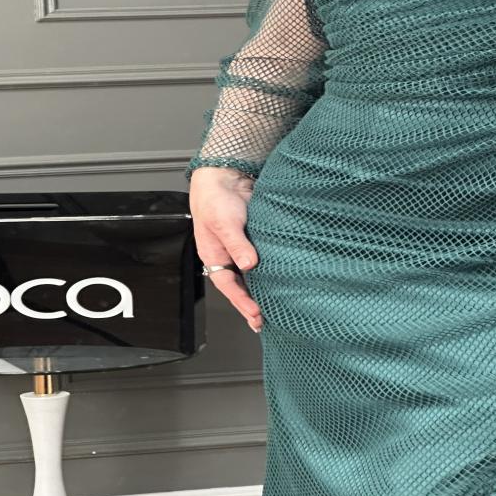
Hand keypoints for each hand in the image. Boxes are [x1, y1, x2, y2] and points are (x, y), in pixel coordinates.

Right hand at [189, 167, 263, 332]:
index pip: (228, 285)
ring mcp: (241, 247)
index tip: (255, 315)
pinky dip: (270, 270)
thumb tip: (249, 265)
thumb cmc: (215, 198)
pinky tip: (281, 278)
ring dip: (261, 289)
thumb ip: (237, 244)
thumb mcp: (224, 223)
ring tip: (275, 306)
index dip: (241, 302)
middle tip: (263, 321)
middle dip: (250, 304)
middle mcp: (227, 255)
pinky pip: (262, 258)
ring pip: (251, 274)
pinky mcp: (255, 238)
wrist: (224, 174)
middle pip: (239, 285)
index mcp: (214, 256)